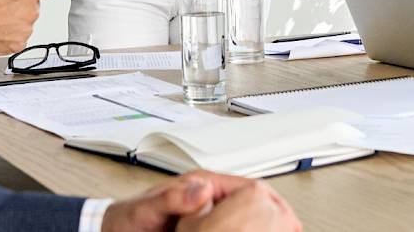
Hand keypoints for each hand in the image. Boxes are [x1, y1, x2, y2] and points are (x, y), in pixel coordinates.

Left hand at [102, 171, 298, 231]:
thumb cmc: (125, 220)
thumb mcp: (146, 210)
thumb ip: (173, 198)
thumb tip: (201, 189)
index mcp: (197, 185)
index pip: (243, 185)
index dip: (265, 197)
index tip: (281, 211)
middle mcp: (204, 198)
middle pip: (248, 202)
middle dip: (270, 213)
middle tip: (289, 226)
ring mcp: (204, 215)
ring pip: (241, 218)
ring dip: (259, 224)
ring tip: (281, 230)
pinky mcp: (200, 230)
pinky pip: (228, 229)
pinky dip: (243, 230)